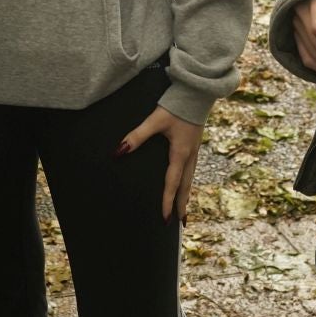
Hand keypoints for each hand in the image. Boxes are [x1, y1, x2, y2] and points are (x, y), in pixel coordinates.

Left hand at [117, 106, 203, 222]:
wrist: (197, 93)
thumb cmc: (176, 106)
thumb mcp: (155, 120)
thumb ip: (136, 136)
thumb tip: (119, 151)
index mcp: (180, 153)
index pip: (172, 183)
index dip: (167, 202)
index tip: (164, 218)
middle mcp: (189, 156)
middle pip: (185, 187)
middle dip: (182, 205)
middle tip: (180, 223)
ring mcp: (194, 151)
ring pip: (190, 179)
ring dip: (186, 195)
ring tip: (183, 210)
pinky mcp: (194, 145)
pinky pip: (191, 170)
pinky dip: (187, 182)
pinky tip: (184, 183)